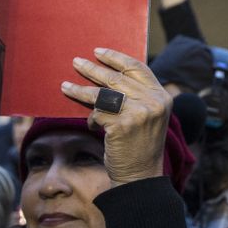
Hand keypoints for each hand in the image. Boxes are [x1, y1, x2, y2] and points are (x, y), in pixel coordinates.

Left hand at [61, 48, 172, 186]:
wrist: (140, 176)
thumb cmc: (139, 146)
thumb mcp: (147, 117)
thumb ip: (136, 97)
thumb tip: (106, 76)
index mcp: (162, 97)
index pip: (138, 68)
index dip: (117, 58)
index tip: (99, 51)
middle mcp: (154, 102)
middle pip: (117, 78)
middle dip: (93, 69)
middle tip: (76, 62)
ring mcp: (139, 113)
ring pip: (103, 94)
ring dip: (81, 90)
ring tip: (65, 86)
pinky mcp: (122, 125)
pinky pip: (98, 113)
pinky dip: (92, 119)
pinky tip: (92, 125)